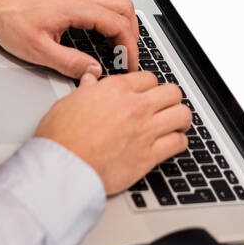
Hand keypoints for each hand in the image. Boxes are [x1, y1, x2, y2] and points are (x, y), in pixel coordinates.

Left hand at [0, 0, 138, 78]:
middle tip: (126, 55)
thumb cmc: (9, 19)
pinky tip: (101, 27)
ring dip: (123, 19)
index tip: (128, 63)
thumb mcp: (38, 50)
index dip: (129, 47)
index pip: (118, 24)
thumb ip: (69, 62)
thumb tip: (92, 71)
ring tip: (117, 41)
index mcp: (76, 7)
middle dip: (132, 33)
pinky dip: (111, 11)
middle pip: (124, 7)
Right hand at [34, 68, 191, 194]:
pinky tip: (173, 143)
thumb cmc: (61, 137)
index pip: (149, 78)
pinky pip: (178, 143)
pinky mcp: (149, 156)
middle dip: (171, 98)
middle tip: (167, 106)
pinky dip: (179, 142)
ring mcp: (145, 131)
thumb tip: (91, 79)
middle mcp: (135, 106)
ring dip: (181, 118)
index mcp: (116, 89)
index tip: (149, 93)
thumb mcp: (69, 101)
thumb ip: (86, 89)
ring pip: (182, 115)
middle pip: (172, 92)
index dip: (150, 85)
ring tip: (177, 123)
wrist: (64, 167)